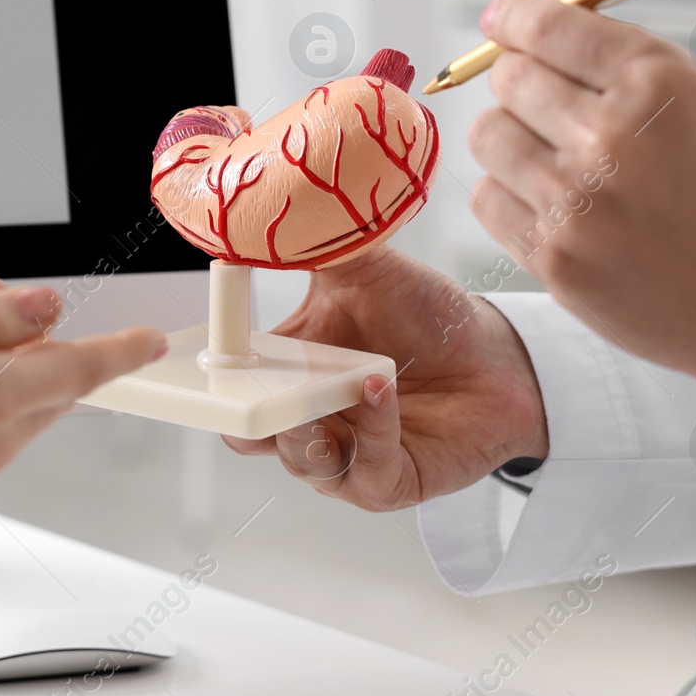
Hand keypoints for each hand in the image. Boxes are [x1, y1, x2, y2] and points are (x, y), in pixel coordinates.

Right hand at [223, 244, 547, 510]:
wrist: (497, 354)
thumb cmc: (425, 318)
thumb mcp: (364, 270)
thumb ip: (313, 243)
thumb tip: (263, 212)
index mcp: (287, 377)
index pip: (227, 393)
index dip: (206, 384)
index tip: (198, 357)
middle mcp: (309, 422)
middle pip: (251, 437)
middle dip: (245, 418)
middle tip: (251, 388)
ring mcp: (347, 458)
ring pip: (302, 462)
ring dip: (307, 430)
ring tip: (324, 390)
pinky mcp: (390, 483)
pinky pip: (367, 472)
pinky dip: (372, 430)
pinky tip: (381, 387)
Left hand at [470, 0, 695, 439]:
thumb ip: (617, 46)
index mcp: (657, 84)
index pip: (550, 27)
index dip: (514, 19)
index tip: (500, 22)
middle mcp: (612, 138)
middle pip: (508, 79)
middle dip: (518, 82)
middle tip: (543, 102)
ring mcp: (577, 202)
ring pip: (487, 136)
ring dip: (509, 138)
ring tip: (553, 158)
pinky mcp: (552, 257)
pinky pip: (486, 199)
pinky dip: (507, 194)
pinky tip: (550, 204)